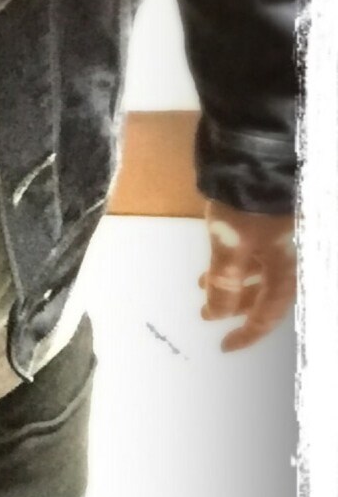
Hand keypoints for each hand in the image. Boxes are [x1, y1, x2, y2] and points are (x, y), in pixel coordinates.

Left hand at [198, 199, 296, 350]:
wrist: (261, 150)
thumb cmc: (248, 204)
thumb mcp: (231, 246)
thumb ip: (225, 283)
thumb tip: (216, 315)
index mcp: (289, 266)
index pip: (271, 312)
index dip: (248, 332)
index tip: (225, 346)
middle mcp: (294, 253)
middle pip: (268, 291)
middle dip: (237, 304)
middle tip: (207, 314)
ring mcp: (285, 234)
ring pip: (261, 268)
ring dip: (233, 280)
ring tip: (203, 285)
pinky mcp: (273, 217)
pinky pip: (259, 249)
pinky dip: (238, 260)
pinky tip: (217, 259)